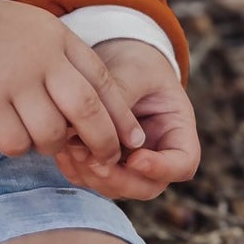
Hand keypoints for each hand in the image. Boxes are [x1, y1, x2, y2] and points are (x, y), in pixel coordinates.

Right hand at [0, 0, 144, 172]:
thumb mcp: (38, 33)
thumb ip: (70, 64)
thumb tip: (111, 116)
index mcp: (55, 39)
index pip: (102, 81)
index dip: (122, 116)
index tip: (133, 140)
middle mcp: (37, 60)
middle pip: (86, 110)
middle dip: (102, 141)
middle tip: (105, 157)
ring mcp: (9, 83)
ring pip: (51, 134)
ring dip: (52, 144)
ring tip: (39, 132)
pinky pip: (16, 143)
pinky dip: (19, 145)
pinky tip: (9, 130)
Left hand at [55, 38, 199, 200]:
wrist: (114, 56)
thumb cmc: (134, 62)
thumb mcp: (134, 72)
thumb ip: (122, 97)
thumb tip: (100, 126)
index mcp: (176, 131)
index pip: (183, 164)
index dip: (161, 168)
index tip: (136, 159)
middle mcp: (155, 154)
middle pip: (146, 186)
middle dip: (119, 179)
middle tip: (92, 159)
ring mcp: (128, 162)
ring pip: (114, 187)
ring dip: (91, 175)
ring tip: (70, 147)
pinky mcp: (101, 161)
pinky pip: (89, 177)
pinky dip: (75, 169)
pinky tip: (61, 149)